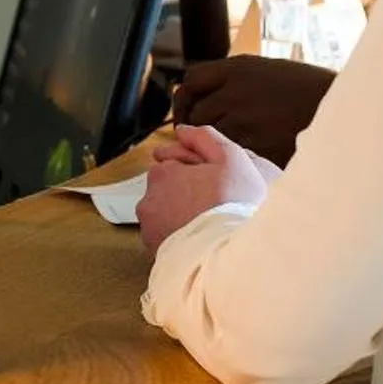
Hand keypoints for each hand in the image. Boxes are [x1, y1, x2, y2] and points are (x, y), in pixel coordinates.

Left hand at [138, 126, 278, 252]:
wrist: (230, 254)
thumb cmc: (233, 204)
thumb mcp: (230, 158)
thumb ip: (204, 137)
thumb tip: (183, 129)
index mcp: (163, 173)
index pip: (173, 165)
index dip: (196, 174)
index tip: (214, 185)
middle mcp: (148, 200)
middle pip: (166, 191)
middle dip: (184, 195)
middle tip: (213, 206)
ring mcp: (149, 229)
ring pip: (165, 217)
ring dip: (179, 218)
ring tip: (208, 227)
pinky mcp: (155, 254)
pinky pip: (167, 240)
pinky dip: (178, 239)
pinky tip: (200, 242)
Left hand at [173, 56, 335, 167]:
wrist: (345, 110)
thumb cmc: (310, 92)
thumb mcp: (271, 71)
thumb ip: (237, 80)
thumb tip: (205, 94)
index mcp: (239, 68)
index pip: (191, 81)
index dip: (185, 100)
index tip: (188, 112)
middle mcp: (236, 91)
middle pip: (195, 113)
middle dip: (196, 127)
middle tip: (202, 140)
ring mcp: (244, 120)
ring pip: (208, 138)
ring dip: (212, 146)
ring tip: (225, 151)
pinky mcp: (255, 146)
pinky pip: (230, 155)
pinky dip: (232, 159)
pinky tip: (244, 160)